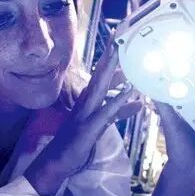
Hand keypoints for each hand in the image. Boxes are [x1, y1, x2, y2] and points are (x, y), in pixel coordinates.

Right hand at [25, 36, 141, 195]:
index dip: (113, 56)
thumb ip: (119, 111)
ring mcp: (85, 115)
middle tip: (122, 33)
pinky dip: (116, 102)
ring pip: (99, 88)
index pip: (102, 73)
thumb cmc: (77, 143)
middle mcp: (86, 103)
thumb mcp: (102, 124)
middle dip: (111, 54)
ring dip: (111, 70)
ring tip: (121, 52)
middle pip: (100, 74)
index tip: (123, 37)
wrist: (56, 163)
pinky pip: (104, 114)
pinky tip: (128, 94)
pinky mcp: (87, 129)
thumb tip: (138, 101)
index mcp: (89, 100)